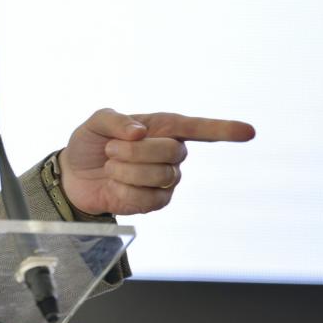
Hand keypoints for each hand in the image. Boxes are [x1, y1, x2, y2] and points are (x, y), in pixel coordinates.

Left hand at [58, 108, 255, 215]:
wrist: (74, 175)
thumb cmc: (91, 143)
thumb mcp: (95, 123)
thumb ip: (115, 121)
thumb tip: (139, 132)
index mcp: (161, 127)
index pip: (198, 128)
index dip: (223, 129)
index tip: (248, 132)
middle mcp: (171, 152)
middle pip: (173, 151)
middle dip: (135, 151)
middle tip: (110, 149)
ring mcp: (166, 179)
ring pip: (160, 175)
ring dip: (125, 169)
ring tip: (111, 165)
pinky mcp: (156, 201)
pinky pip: (148, 197)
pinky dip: (123, 189)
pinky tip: (115, 185)